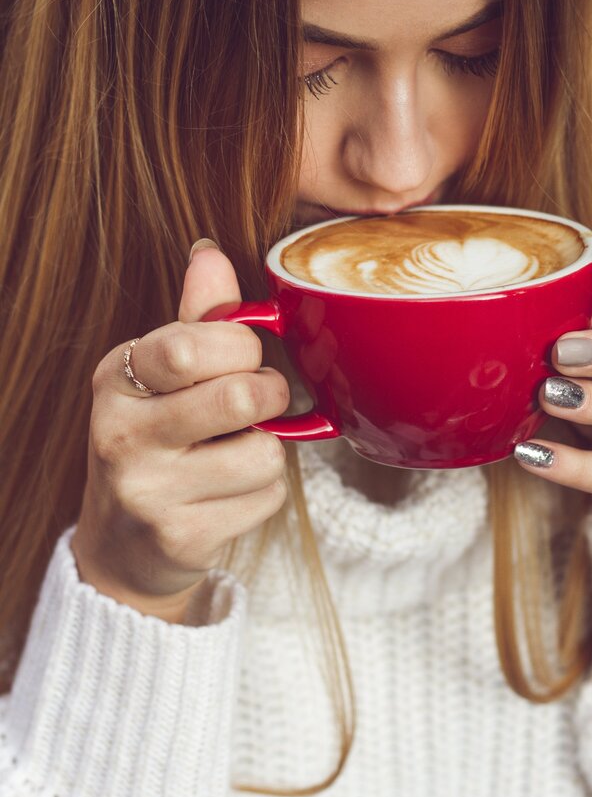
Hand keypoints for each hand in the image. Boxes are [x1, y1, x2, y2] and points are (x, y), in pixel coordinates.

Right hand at [72, 240, 290, 620]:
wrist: (123, 544)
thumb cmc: (155, 439)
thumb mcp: (161, 375)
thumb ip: (196, 318)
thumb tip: (210, 252)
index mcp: (117, 378)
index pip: (190, 345)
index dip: (242, 347)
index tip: (245, 356)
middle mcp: (122, 434)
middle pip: (239, 397)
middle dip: (269, 393)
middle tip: (260, 400)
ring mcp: (148, 492)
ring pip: (264, 453)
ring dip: (269, 450)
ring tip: (239, 450)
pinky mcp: (182, 537)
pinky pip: (266, 498)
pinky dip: (265, 492)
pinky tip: (232, 491)